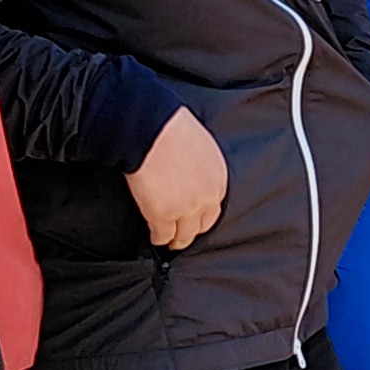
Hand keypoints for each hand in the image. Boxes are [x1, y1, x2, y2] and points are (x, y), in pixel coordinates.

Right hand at [126, 104, 227, 251]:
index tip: (195, 215)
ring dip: (177, 240)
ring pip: (184, 236)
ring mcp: (186, 209)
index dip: (203, 212)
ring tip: (170, 242)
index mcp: (218, 178)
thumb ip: (201, 164)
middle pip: (203, 224)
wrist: (150, 130)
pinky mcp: (163, 216)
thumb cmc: (170, 127)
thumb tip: (191, 169)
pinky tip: (155, 238)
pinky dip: (158, 238)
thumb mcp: (201, 145)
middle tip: (184, 234)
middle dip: (193, 230)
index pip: (215, 204)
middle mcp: (207, 197)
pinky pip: (162, 236)